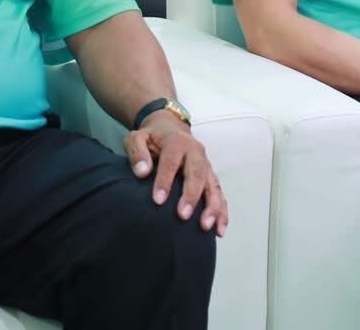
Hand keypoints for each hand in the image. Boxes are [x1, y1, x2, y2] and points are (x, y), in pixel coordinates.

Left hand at [124, 113, 227, 234]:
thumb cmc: (152, 138)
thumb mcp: (138, 137)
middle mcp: (196, 153)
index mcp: (177, 142)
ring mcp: (206, 166)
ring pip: (213, 185)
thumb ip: (137, 152)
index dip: (165, 181)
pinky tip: (219, 230)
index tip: (158, 200)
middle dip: (192, 195)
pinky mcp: (211, 177)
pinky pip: (220, 194)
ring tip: (206, 226)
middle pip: (197, 174)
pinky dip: (222, 212)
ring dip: (212, 206)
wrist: (170, 129)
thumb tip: (142, 172)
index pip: (172, 161)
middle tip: (183, 215)